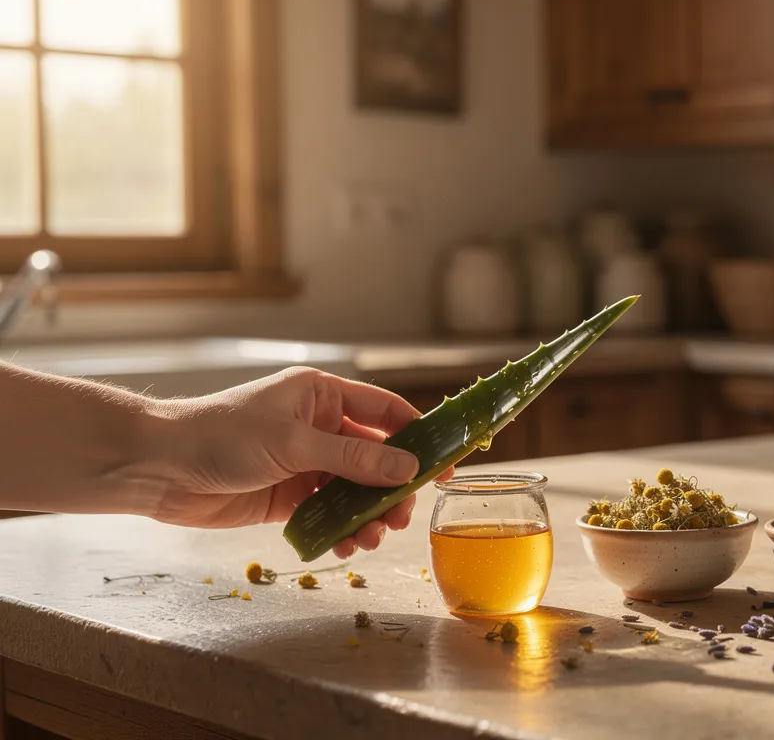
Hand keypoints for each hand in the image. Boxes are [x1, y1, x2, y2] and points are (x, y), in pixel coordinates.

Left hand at [147, 367, 447, 558]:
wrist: (159, 468)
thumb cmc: (221, 436)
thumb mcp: (293, 443)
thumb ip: (354, 457)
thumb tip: (408, 468)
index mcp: (322, 396)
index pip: (386, 410)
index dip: (419, 435)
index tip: (446, 464)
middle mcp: (318, 426)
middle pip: (376, 457)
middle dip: (392, 488)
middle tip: (401, 518)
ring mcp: (305, 463)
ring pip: (355, 490)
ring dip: (368, 515)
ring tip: (371, 539)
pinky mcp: (288, 497)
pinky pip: (329, 513)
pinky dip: (341, 530)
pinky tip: (345, 546)